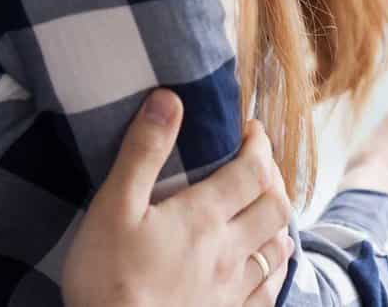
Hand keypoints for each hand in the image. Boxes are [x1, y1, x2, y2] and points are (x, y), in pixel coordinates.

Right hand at [62, 90, 295, 306]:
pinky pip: (270, 291)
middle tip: (256, 167)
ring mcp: (232, 289)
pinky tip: (266, 265)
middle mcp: (229, 249)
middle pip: (276, 206)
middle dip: (273, 179)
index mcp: (204, 216)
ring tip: (264, 209)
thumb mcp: (114, 206)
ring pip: (278, 247)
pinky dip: (275, 269)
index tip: (250, 129)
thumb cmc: (108, 277)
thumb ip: (144, 152)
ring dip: (278, 222)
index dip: (258, 144)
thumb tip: (169, 99)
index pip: (252, 169)